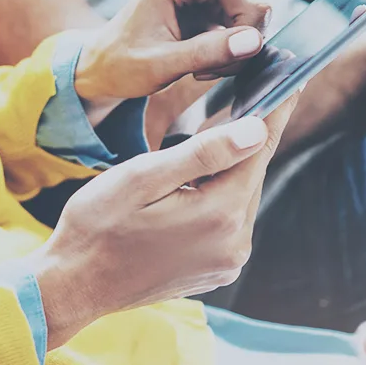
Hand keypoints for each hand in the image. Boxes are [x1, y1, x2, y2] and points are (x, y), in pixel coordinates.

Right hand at [33, 94, 298, 347]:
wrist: (74, 285)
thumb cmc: (97, 225)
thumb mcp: (142, 178)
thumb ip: (202, 153)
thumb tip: (258, 129)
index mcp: (219, 214)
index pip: (259, 149)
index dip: (275, 111)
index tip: (291, 78)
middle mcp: (234, 243)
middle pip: (252, 174)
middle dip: (251, 137)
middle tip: (256, 93)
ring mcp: (228, 261)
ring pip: (241, 197)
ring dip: (232, 168)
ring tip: (223, 133)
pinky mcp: (217, 270)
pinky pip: (230, 221)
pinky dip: (221, 196)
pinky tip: (199, 180)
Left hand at [74, 0, 339, 120]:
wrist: (101, 65)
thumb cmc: (122, 64)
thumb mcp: (161, 65)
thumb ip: (207, 52)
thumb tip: (253, 42)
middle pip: (255, 3)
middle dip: (244, 41)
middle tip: (207, 70)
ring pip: (253, 19)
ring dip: (235, 50)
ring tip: (198, 66)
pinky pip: (244, 27)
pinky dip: (230, 51)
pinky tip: (200, 61)